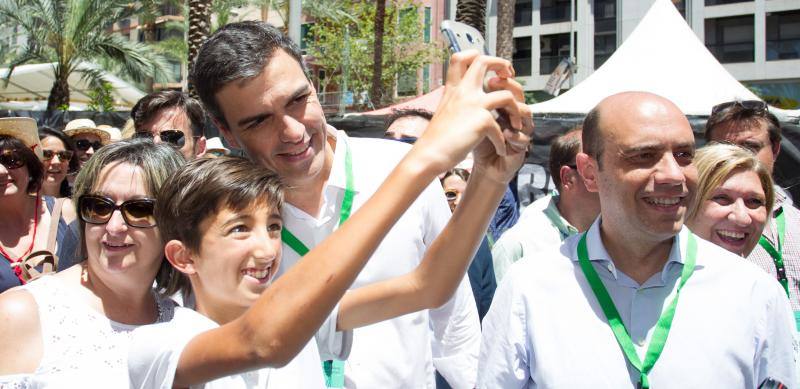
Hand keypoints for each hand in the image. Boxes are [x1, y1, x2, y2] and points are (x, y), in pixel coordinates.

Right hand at [408, 50, 525, 174]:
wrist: (428, 155)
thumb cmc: (436, 139)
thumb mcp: (444, 112)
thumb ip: (457, 101)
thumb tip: (469, 103)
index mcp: (453, 89)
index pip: (461, 57)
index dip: (476, 55)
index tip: (489, 69)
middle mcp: (463, 92)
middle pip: (483, 61)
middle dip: (502, 65)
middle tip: (509, 77)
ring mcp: (473, 105)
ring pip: (506, 95)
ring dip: (516, 110)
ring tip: (515, 125)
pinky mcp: (482, 121)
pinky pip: (502, 128)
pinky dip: (502, 141)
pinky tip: (500, 150)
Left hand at [471, 77, 532, 183]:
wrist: (482, 166)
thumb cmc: (477, 140)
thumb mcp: (471, 117)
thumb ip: (471, 100)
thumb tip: (463, 77)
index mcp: (503, 105)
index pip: (508, 85)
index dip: (501, 79)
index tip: (488, 77)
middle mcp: (514, 115)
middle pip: (520, 94)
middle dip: (508, 88)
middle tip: (494, 85)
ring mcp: (520, 129)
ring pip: (526, 113)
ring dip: (513, 111)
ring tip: (499, 112)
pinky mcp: (521, 146)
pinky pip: (524, 138)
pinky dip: (514, 135)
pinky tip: (504, 133)